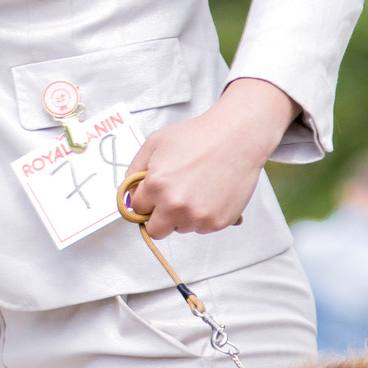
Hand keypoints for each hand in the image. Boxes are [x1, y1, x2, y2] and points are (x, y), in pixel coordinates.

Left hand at [121, 78, 298, 240]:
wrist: (236, 138)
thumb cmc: (199, 137)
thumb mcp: (155, 143)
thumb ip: (135, 169)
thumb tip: (130, 192)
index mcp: (156, 186)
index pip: (137, 209)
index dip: (144, 200)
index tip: (152, 196)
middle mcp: (175, 205)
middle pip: (155, 230)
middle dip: (158, 218)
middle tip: (170, 201)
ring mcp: (198, 216)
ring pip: (181, 228)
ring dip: (183, 215)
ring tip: (196, 189)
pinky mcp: (217, 222)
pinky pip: (202, 227)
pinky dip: (204, 215)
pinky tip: (210, 193)